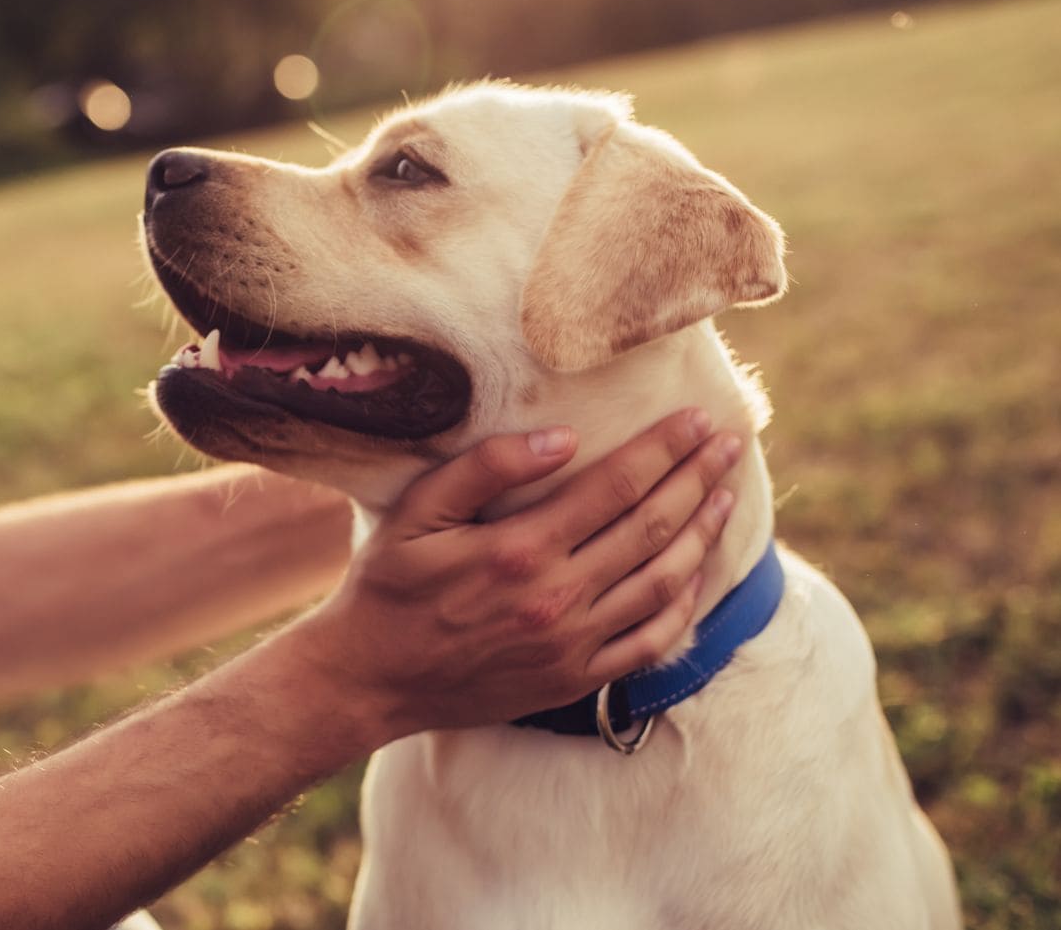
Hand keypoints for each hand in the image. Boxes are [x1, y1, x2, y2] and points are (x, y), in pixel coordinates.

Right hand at [287, 408, 743, 744]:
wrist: (370, 679)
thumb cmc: (388, 587)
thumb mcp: (417, 513)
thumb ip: (485, 468)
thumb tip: (562, 438)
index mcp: (520, 549)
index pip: (616, 486)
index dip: (664, 449)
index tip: (698, 419)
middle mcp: (556, 598)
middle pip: (651, 527)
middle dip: (697, 479)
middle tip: (729, 444)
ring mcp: (572, 644)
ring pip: (662, 581)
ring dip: (702, 534)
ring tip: (726, 495)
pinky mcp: (575, 679)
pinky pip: (650, 641)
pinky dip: (684, 604)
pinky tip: (696, 572)